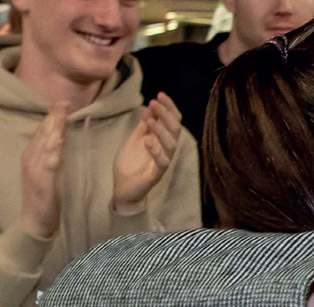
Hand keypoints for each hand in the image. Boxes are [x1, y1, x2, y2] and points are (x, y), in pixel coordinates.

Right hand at [20, 102, 69, 237]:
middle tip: (62, 101)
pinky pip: (50, 162)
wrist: (35, 221)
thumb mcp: (46, 173)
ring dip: (54, 128)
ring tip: (61, 114)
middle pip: (44, 134)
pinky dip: (55, 150)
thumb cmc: (43, 198)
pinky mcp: (43, 181)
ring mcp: (36, 169)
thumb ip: (50, 158)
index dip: (51, 118)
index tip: (60, 104)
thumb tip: (57, 143)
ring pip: (46, 144)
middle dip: (53, 117)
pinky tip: (60, 140)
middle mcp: (32, 159)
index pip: (42, 133)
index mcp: (33, 156)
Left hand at [113, 93, 181, 212]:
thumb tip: (150, 106)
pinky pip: (162, 162)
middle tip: (155, 102)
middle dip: (167, 114)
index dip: (169, 108)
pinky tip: (147, 140)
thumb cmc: (130, 165)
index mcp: (162, 140)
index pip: (173, 121)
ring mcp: (162, 162)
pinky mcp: (156, 174)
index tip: (159, 95)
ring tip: (149, 119)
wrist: (122, 188)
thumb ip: (143, 126)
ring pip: (171, 144)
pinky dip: (156, 150)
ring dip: (161, 129)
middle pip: (175, 130)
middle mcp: (166, 150)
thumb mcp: (135, 139)